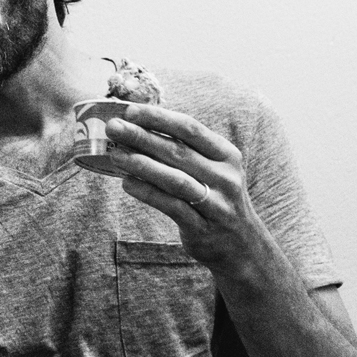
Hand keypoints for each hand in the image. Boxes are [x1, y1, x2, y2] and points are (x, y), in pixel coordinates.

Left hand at [105, 105, 273, 271]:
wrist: (242, 245)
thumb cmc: (216, 198)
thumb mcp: (214, 169)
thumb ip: (185, 150)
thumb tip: (138, 127)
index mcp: (226, 155)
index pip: (190, 129)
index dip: (159, 118)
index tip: (130, 111)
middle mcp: (225, 177)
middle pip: (178, 152)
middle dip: (142, 137)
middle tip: (114, 128)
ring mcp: (216, 204)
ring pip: (175, 180)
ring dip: (142, 165)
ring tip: (115, 155)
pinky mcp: (202, 228)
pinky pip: (171, 207)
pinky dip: (147, 193)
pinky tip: (127, 184)